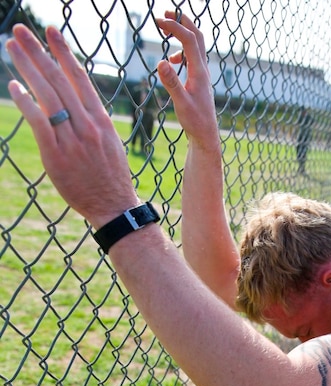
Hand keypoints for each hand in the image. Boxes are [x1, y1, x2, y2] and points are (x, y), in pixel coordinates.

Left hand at [6, 25, 138, 227]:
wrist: (114, 207)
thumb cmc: (110, 178)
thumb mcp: (110, 143)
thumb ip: (92, 122)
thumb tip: (77, 104)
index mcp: (101, 120)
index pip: (80, 78)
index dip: (63, 51)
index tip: (51, 31)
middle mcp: (87, 125)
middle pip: (59, 79)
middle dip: (38, 51)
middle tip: (21, 30)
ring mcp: (72, 140)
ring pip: (47, 95)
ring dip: (28, 67)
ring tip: (12, 47)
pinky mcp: (57, 155)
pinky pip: (39, 122)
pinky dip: (26, 102)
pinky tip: (14, 87)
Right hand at [155, 13, 219, 151]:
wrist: (206, 136)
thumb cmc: (194, 122)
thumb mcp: (180, 103)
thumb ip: (171, 83)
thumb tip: (161, 62)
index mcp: (199, 72)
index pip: (189, 40)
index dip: (175, 27)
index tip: (158, 21)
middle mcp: (203, 70)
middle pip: (197, 36)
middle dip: (183, 22)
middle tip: (166, 13)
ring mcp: (203, 75)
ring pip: (196, 46)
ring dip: (183, 34)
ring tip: (166, 30)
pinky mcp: (200, 81)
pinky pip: (193, 58)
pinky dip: (182, 51)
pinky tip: (172, 62)